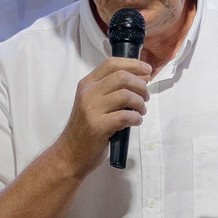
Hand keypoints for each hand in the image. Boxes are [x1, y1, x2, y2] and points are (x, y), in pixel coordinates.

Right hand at [59, 58, 150, 174]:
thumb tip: (142, 78)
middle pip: (122, 77)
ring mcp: (91, 109)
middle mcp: (87, 93)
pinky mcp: (98, 126)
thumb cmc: (86, 129)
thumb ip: (113, 89)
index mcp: (87, 84)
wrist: (70, 154)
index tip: (147, 71)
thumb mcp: (94, 103)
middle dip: (141, 85)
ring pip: (126, 95)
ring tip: (140, 111)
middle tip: (145, 97)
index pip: (112, 63)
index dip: (133, 64)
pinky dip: (136, 118)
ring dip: (140, 103)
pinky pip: (125, 116)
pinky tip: (135, 121)